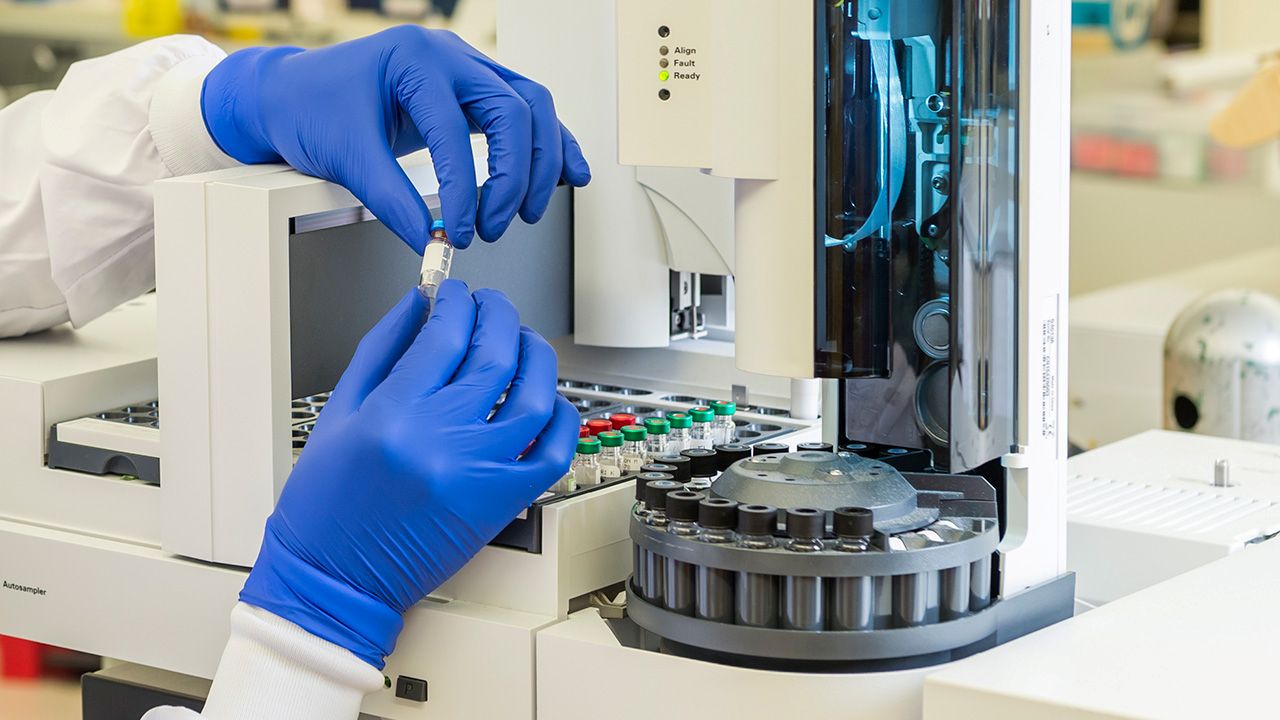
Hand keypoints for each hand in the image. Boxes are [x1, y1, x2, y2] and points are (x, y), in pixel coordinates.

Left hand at [201, 26, 591, 250]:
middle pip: (515, 110)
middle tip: (494, 226)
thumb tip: (430, 243)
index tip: (458, 233)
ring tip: (527, 213)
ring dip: (540, 163)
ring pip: (533, 108)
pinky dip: (551, 145)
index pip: (456, 130)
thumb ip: (391, 201)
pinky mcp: (474, 93)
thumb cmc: (310, 107)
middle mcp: (450, 56)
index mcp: (415, 59)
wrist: (293, 94)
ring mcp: (467, 70)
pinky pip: (527, 113)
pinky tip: (569, 174)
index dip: (463, 190)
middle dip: (513, 177)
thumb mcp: (344, 155)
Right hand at [238, 280, 579, 667]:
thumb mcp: (338, 413)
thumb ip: (381, 349)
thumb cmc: (326, 505)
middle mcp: (440, 440)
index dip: (457, 300)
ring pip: (534, 396)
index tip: (455, 292)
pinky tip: (546, 399)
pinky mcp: (502, 502)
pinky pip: (552, 452)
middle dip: (499, 314)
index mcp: (393, 415)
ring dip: (536, 356)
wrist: (336, 578)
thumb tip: (419, 303)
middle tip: (491, 305)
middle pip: (495, 354)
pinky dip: (561, 417)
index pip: (445, 332)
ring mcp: (478, 473)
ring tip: (522, 341)